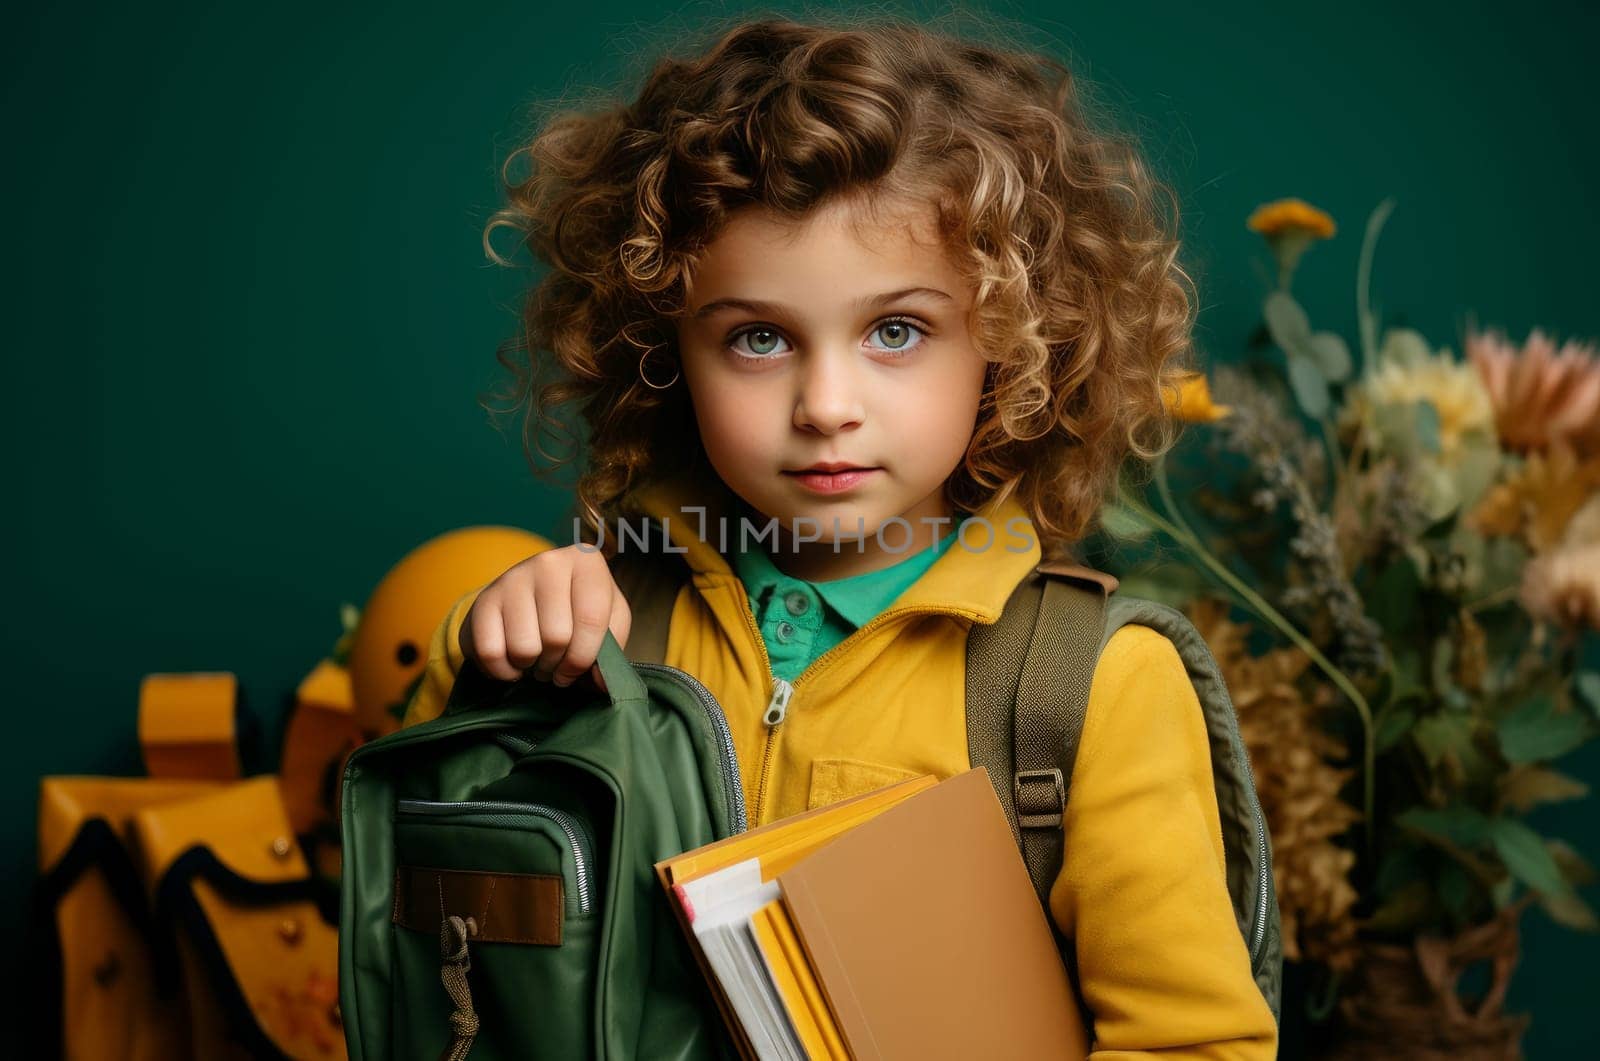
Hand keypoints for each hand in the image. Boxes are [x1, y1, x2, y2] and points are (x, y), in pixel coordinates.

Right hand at [459, 544, 631, 692]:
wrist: (532, 595)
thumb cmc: (577, 610)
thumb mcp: (608, 621)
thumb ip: (612, 652)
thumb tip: (602, 684)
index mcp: (586, 562)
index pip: (591, 620)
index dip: (584, 659)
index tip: (576, 670)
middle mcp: (549, 562)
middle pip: (556, 637)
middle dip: (557, 664)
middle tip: (555, 663)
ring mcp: (513, 578)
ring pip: (524, 648)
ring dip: (531, 667)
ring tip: (536, 659)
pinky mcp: (483, 599)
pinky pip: (490, 652)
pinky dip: (503, 670)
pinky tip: (513, 662)